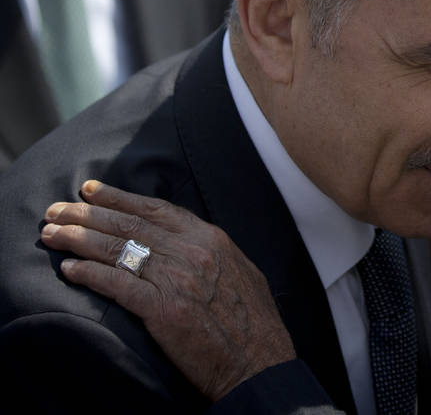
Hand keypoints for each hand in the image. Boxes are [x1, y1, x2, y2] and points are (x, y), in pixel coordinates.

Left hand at [39, 180, 296, 400]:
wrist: (260, 359)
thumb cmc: (253, 320)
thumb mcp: (239, 270)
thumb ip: (211, 251)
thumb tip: (186, 241)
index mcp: (210, 238)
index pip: (156, 209)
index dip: (119, 198)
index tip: (91, 190)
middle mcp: (192, 252)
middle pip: (129, 226)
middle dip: (87, 215)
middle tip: (56, 210)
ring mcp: (177, 279)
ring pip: (118, 250)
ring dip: (78, 240)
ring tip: (52, 235)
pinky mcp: (164, 309)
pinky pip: (118, 285)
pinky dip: (90, 275)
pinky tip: (70, 270)